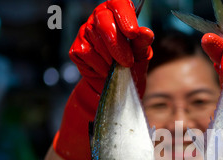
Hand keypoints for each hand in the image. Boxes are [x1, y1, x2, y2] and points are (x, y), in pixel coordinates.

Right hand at [53, 0, 153, 159]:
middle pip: (104, 22)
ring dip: (110, 58)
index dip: (124, 16)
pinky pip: (86, 54)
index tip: (132, 33)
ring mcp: (85, 32)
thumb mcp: (142, 55)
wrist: (116, 89)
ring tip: (117, 67)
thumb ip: (143, 43)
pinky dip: (98, 66)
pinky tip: (105, 71)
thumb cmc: (131, 66)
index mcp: (118, 13)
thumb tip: (145, 32)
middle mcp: (99, 18)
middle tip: (126, 62)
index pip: (118, 4)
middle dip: (117, 45)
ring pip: (95, 39)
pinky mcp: (77, 49)